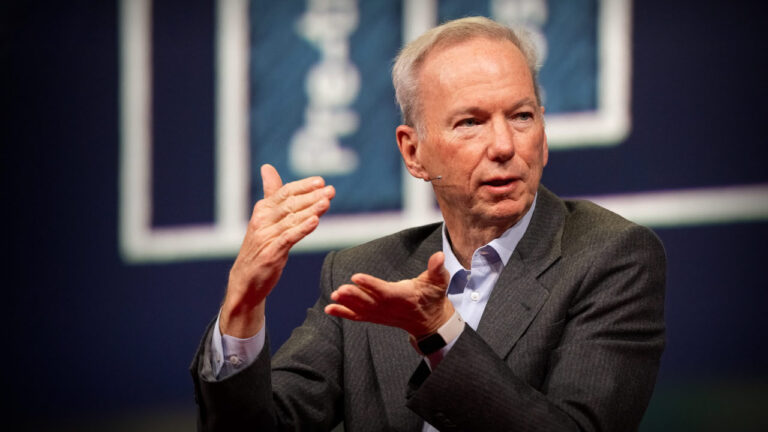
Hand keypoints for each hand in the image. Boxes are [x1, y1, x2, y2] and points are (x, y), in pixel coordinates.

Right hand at [220, 164, 334, 336]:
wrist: (245, 281)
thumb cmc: (259, 247)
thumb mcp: (265, 219)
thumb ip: (270, 194)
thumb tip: (267, 167)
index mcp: (262, 210)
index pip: (284, 192)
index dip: (303, 186)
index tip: (321, 181)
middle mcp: (262, 221)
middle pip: (290, 204)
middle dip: (312, 196)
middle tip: (330, 190)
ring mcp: (265, 237)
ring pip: (292, 219)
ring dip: (311, 210)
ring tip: (327, 202)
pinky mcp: (271, 253)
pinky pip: (289, 238)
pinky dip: (302, 228)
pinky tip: (315, 221)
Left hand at [324, 252, 453, 337]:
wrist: (430, 321)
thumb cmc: (433, 297)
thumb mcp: (439, 281)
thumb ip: (437, 269)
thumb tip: (439, 256)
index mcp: (404, 297)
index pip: (385, 291)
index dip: (371, 285)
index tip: (356, 277)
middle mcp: (391, 308)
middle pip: (370, 302)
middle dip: (354, 296)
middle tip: (340, 289)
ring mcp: (382, 314)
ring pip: (362, 309)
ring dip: (347, 304)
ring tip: (334, 296)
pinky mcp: (376, 317)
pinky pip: (358, 316)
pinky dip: (343, 313)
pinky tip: (329, 309)